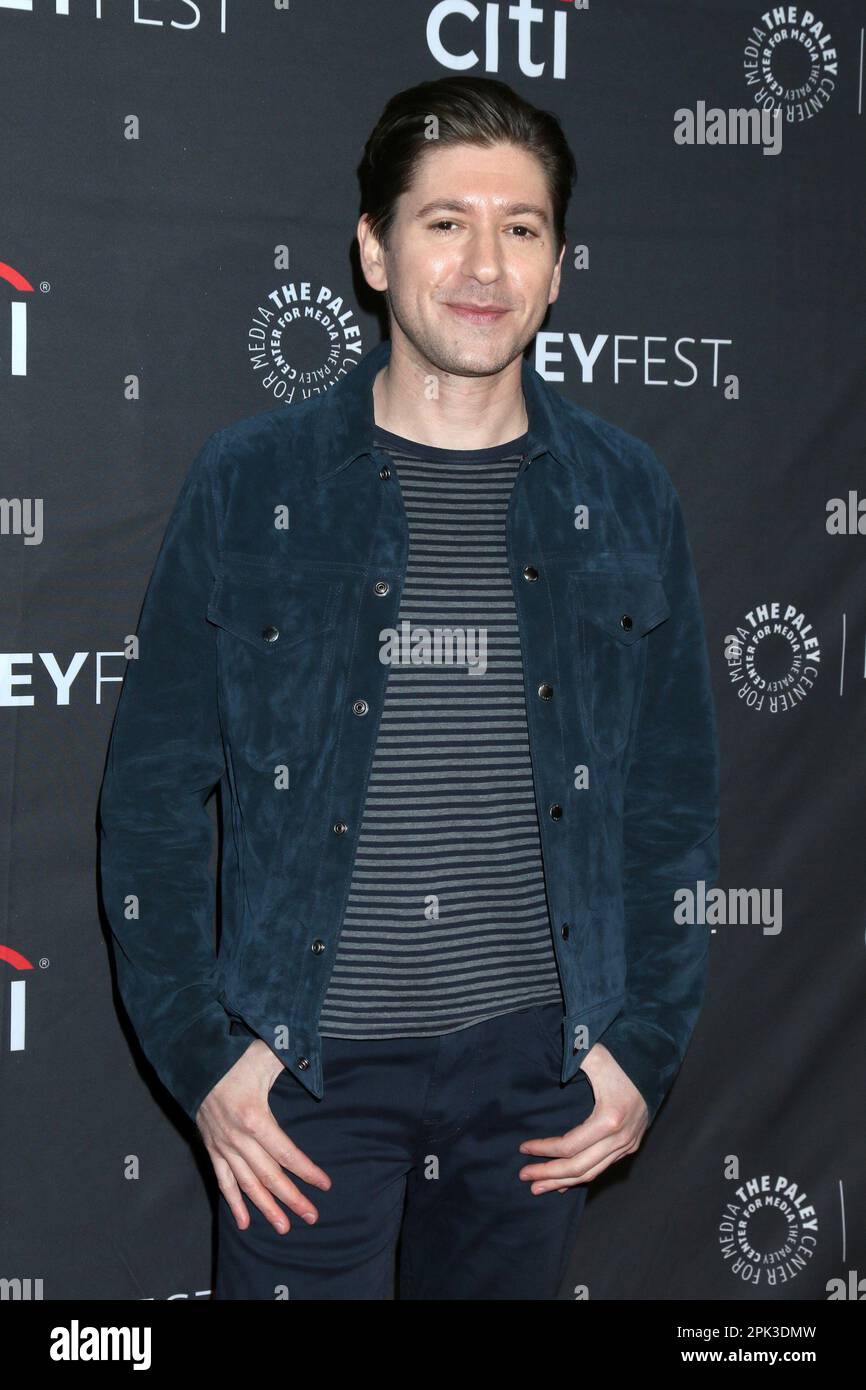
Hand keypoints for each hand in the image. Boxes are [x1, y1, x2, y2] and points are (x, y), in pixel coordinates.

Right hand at [195, 1040, 331, 1233]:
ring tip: (284, 1228)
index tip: (324, 1185)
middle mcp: (237, 1138)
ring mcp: (222, 1146)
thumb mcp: (266, 1054)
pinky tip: (245, 1223)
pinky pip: (223, 1181)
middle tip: (311, 1217)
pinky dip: (234, 1203)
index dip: (306, 1171)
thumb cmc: (233, 1057)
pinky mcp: (211, 1148)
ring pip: (247, 1185)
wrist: (194, 1062)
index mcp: (254, 1117)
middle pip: (269, 1176)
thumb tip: (311, 1059)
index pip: (286, 1153)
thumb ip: (292, 1057)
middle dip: (292, 1198)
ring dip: (266, 1208)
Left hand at [517, 1042, 649, 1192]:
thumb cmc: (621, 1058)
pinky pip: (602, 1167)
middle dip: (549, 1174)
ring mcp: (627, 1144)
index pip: (570, 1146)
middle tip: (524, 1177)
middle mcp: (621, 1137)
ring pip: (592, 1173)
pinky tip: (563, 1183)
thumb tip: (551, 1064)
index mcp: (610, 1118)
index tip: (523, 1148)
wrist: (655, 1065)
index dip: (544, 1150)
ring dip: (563, 1182)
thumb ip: (571, 1057)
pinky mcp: (630, 1145)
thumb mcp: (594, 1055)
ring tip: (539, 1187)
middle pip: (579, 1167)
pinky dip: (581, 1176)